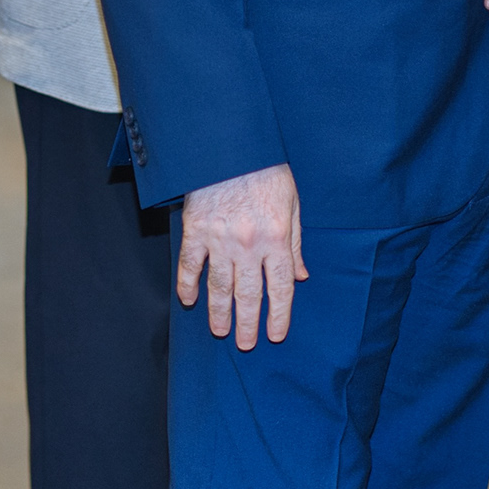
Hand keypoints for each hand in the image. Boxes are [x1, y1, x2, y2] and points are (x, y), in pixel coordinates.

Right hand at [177, 162, 304, 347]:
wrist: (232, 144)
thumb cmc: (266, 170)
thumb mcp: (292, 204)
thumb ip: (295, 242)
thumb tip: (301, 275)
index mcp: (276, 239)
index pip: (280, 287)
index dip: (278, 315)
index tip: (275, 335)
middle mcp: (249, 244)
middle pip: (249, 294)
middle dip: (248, 323)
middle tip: (246, 344)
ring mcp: (220, 239)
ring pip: (219, 286)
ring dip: (219, 312)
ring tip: (220, 331)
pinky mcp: (195, 229)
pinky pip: (189, 265)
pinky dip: (187, 284)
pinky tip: (188, 300)